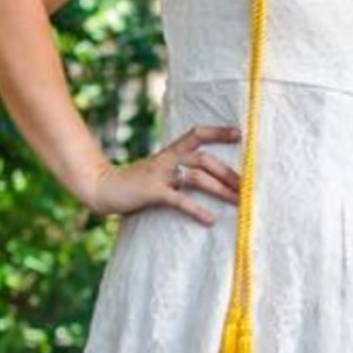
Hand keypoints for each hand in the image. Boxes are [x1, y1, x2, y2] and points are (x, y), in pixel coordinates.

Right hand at [87, 123, 241, 221]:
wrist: (103, 189)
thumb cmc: (136, 183)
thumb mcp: (160, 171)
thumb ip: (179, 170)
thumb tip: (209, 178)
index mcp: (170, 152)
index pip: (196, 134)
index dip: (217, 132)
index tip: (240, 133)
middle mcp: (167, 159)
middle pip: (204, 160)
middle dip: (229, 173)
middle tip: (249, 185)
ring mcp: (159, 175)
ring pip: (197, 177)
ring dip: (220, 189)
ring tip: (239, 201)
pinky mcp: (152, 192)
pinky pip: (178, 200)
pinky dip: (195, 209)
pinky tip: (210, 220)